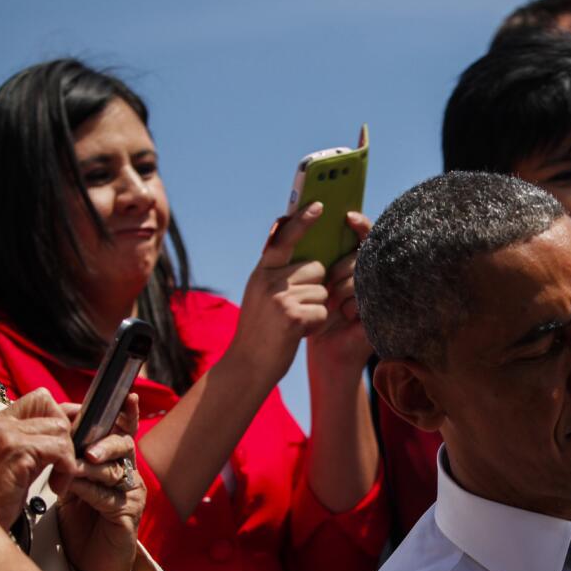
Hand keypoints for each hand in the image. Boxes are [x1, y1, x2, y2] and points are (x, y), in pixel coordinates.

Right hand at [0, 388, 78, 529]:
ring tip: (59, 480)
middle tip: (64, 463)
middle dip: (67, 436)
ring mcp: (6, 435)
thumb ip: (37, 442)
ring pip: (60, 429)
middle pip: (52, 408)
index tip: (71, 437)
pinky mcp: (16, 452)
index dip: (61, 415)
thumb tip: (68, 426)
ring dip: (68, 457)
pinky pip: (60, 449)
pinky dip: (66, 469)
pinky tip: (56, 487)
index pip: (39, 399)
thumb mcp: (17, 462)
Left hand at [57, 396, 146, 570]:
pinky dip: (90, 492)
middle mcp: (128, 476)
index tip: (128, 396)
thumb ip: (71, 461)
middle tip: (87, 447)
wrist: (89, 567)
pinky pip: (110, 498)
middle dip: (106, 442)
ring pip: (116, 471)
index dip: (126, 414)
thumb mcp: (72, 486)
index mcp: (116, 464)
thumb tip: (54, 432)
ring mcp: (131, 496)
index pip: (122, 432)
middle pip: (125, 447)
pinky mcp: (128, 517)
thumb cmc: (80, 525)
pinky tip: (75, 491)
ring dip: (91, 468)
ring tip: (72, 469)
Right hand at [224, 203, 331, 384]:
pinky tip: (298, 333)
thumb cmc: (261, 331)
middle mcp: (268, 280)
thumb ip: (277, 274)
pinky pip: (322, 311)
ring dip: (315, 308)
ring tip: (293, 323)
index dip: (302, 221)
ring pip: (322, 291)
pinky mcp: (292, 316)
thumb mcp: (260, 294)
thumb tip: (308, 256)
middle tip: (293, 309)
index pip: (283, 238)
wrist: (248, 365)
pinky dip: (316, 325)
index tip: (319, 205)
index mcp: (261, 272)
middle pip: (316, 268)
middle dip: (314, 288)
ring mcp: (279, 298)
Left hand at [306, 211, 373, 373]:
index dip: (360, 223)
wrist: (317, 349)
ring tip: (332, 305)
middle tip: (328, 283)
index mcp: (351, 262)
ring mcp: (376, 293)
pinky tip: (343, 317)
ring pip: (360, 276)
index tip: (348, 216)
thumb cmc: (305, 315)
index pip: (363, 234)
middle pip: (360, 255)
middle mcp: (368, 274)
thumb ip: (298, 253)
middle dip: (341, 268)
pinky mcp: (379, 312)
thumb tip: (288, 217)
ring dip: (341, 290)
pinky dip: (348, 307)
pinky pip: (365, 299)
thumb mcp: (298, 281)